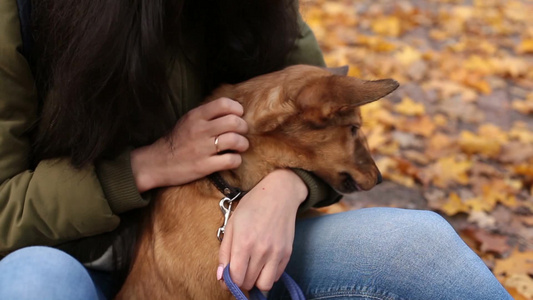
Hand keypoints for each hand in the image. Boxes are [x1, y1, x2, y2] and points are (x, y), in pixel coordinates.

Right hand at [131, 98, 248, 191]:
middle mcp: (200, 130)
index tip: (238, 116)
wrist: (157, 163)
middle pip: (234, 122)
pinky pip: (231, 160)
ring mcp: (203, 148)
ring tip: (239, 147)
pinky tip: (232, 160)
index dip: (237, 109)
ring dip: (243, 144)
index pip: (224, 104)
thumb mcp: (187, 121)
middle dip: (243, 128)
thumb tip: (231, 112)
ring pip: (236, 141)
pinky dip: (236, 160)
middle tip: (241, 133)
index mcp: (196, 116)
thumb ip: (207, 115)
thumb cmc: (176, 141)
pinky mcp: (205, 166)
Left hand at [217, 169, 307, 291]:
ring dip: (255, 282)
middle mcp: (261, 250)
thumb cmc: (252, 206)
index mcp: (244, 242)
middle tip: (238, 271)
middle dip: (240, 281)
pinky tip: (263, 264)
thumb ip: (225, 251)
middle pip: (248, 283)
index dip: (228, 282)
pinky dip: (267, 275)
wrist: (280, 194)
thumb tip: (221, 276)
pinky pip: (276, 277)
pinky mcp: (287, 253)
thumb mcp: (232, 224)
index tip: (227, 278)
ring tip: (251, 270)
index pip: (235, 277)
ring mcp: (277, 253)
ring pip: (264, 285)